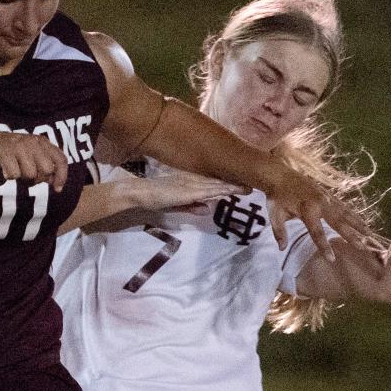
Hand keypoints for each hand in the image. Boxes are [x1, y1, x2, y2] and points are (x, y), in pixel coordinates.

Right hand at [0, 131, 68, 190]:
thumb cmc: (10, 155)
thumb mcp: (30, 158)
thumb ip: (44, 167)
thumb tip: (57, 183)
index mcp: (41, 142)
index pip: (60, 159)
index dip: (62, 176)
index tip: (57, 189)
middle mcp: (32, 141)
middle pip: (47, 170)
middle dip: (38, 179)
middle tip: (27, 177)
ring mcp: (19, 145)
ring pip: (31, 174)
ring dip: (22, 179)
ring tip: (15, 171)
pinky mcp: (5, 152)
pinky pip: (14, 175)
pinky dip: (9, 177)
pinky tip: (4, 169)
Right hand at [124, 167, 244, 214]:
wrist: (140, 194)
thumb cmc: (154, 200)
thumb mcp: (177, 206)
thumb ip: (192, 207)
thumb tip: (207, 210)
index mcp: (190, 182)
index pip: (212, 182)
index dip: (227, 183)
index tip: (241, 185)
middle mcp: (192, 180)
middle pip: (217, 182)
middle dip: (234, 183)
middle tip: (251, 183)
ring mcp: (191, 184)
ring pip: (216, 185)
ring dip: (232, 186)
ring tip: (247, 187)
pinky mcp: (188, 191)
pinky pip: (208, 190)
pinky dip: (221, 190)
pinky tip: (232, 191)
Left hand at [265, 163, 369, 262]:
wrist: (281, 175)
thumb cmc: (277, 197)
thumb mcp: (274, 215)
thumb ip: (279, 232)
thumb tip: (282, 248)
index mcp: (307, 210)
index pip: (317, 232)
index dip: (324, 246)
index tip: (332, 259)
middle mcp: (321, 203)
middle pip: (338, 222)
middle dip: (351, 236)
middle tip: (362, 247)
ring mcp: (327, 198)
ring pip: (346, 213)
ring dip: (358, 224)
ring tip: (369, 235)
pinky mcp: (329, 195)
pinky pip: (344, 206)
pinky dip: (354, 215)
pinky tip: (362, 222)